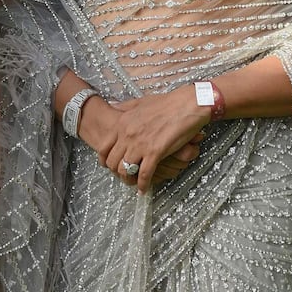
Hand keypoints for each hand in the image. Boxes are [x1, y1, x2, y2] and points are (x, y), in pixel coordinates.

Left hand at [79, 90, 207, 192]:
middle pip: (113, 162)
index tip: (109, 166)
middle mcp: (128, 134)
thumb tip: (112, 106)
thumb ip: (124, 107)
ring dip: (128, 180)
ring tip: (133, 183)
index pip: (104, 147)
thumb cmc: (166, 103)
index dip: (104, 160)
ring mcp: (140, 144)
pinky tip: (144, 189)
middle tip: (123, 176)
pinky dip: (143, 185)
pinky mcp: (155, 152)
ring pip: (125, 170)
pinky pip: (144, 175)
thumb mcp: (140, 102)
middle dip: (116, 172)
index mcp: (123, 123)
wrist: (187, 104)